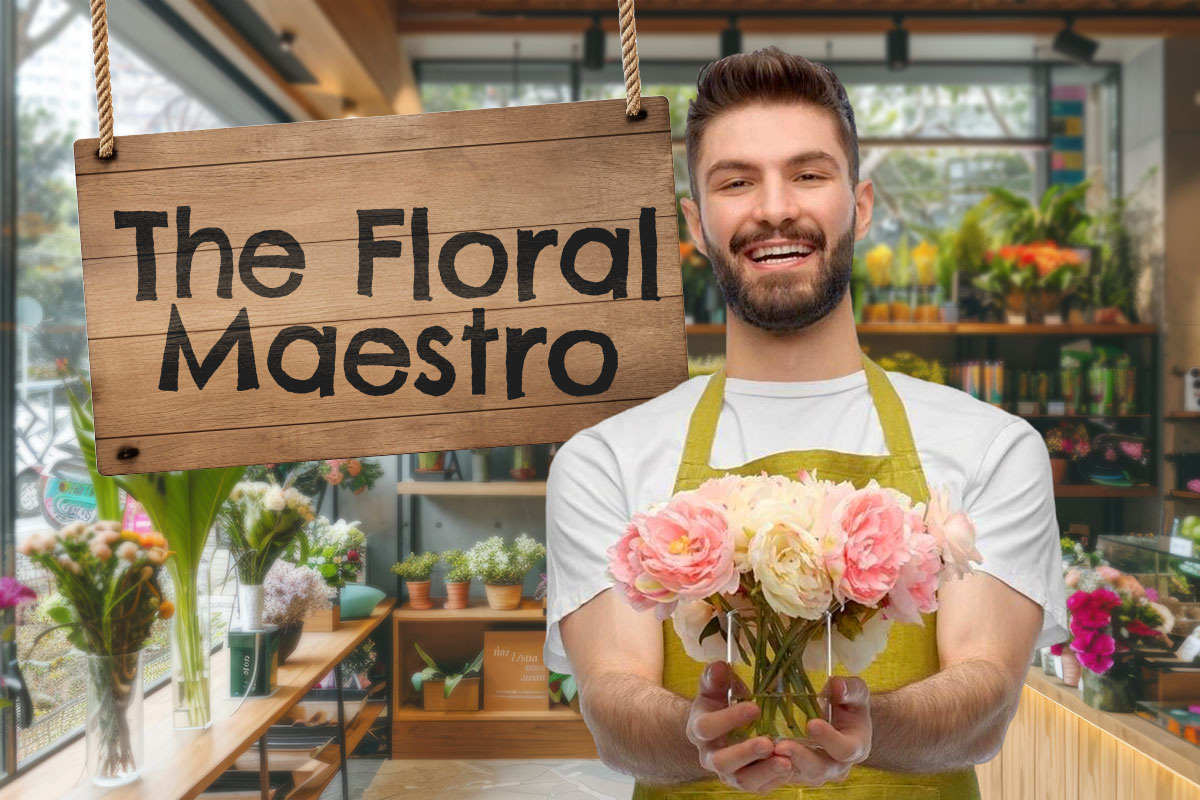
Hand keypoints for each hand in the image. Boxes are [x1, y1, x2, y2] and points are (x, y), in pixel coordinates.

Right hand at [686, 661, 794, 793]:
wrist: (718, 730)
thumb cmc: (719, 703)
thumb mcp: (715, 688)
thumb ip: (715, 677)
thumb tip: (720, 667)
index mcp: (699, 730)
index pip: (708, 727)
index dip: (729, 719)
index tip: (754, 708)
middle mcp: (709, 756)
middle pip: (722, 761)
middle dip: (746, 753)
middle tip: (768, 743)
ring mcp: (727, 773)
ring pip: (743, 780)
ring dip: (764, 772)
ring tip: (786, 762)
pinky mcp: (745, 782)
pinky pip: (759, 787)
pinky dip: (775, 780)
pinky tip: (791, 768)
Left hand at [773, 676, 872, 787]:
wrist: (841, 723)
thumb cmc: (850, 706)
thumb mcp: (857, 693)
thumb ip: (851, 689)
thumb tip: (837, 685)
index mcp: (854, 748)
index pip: (844, 749)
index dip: (829, 739)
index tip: (812, 724)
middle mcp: (835, 766)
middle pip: (818, 769)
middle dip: (799, 758)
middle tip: (782, 746)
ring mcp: (813, 772)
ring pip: (797, 774)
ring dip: (780, 765)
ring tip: (766, 751)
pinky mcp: (795, 773)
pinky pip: (781, 774)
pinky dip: (768, 767)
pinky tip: (755, 754)